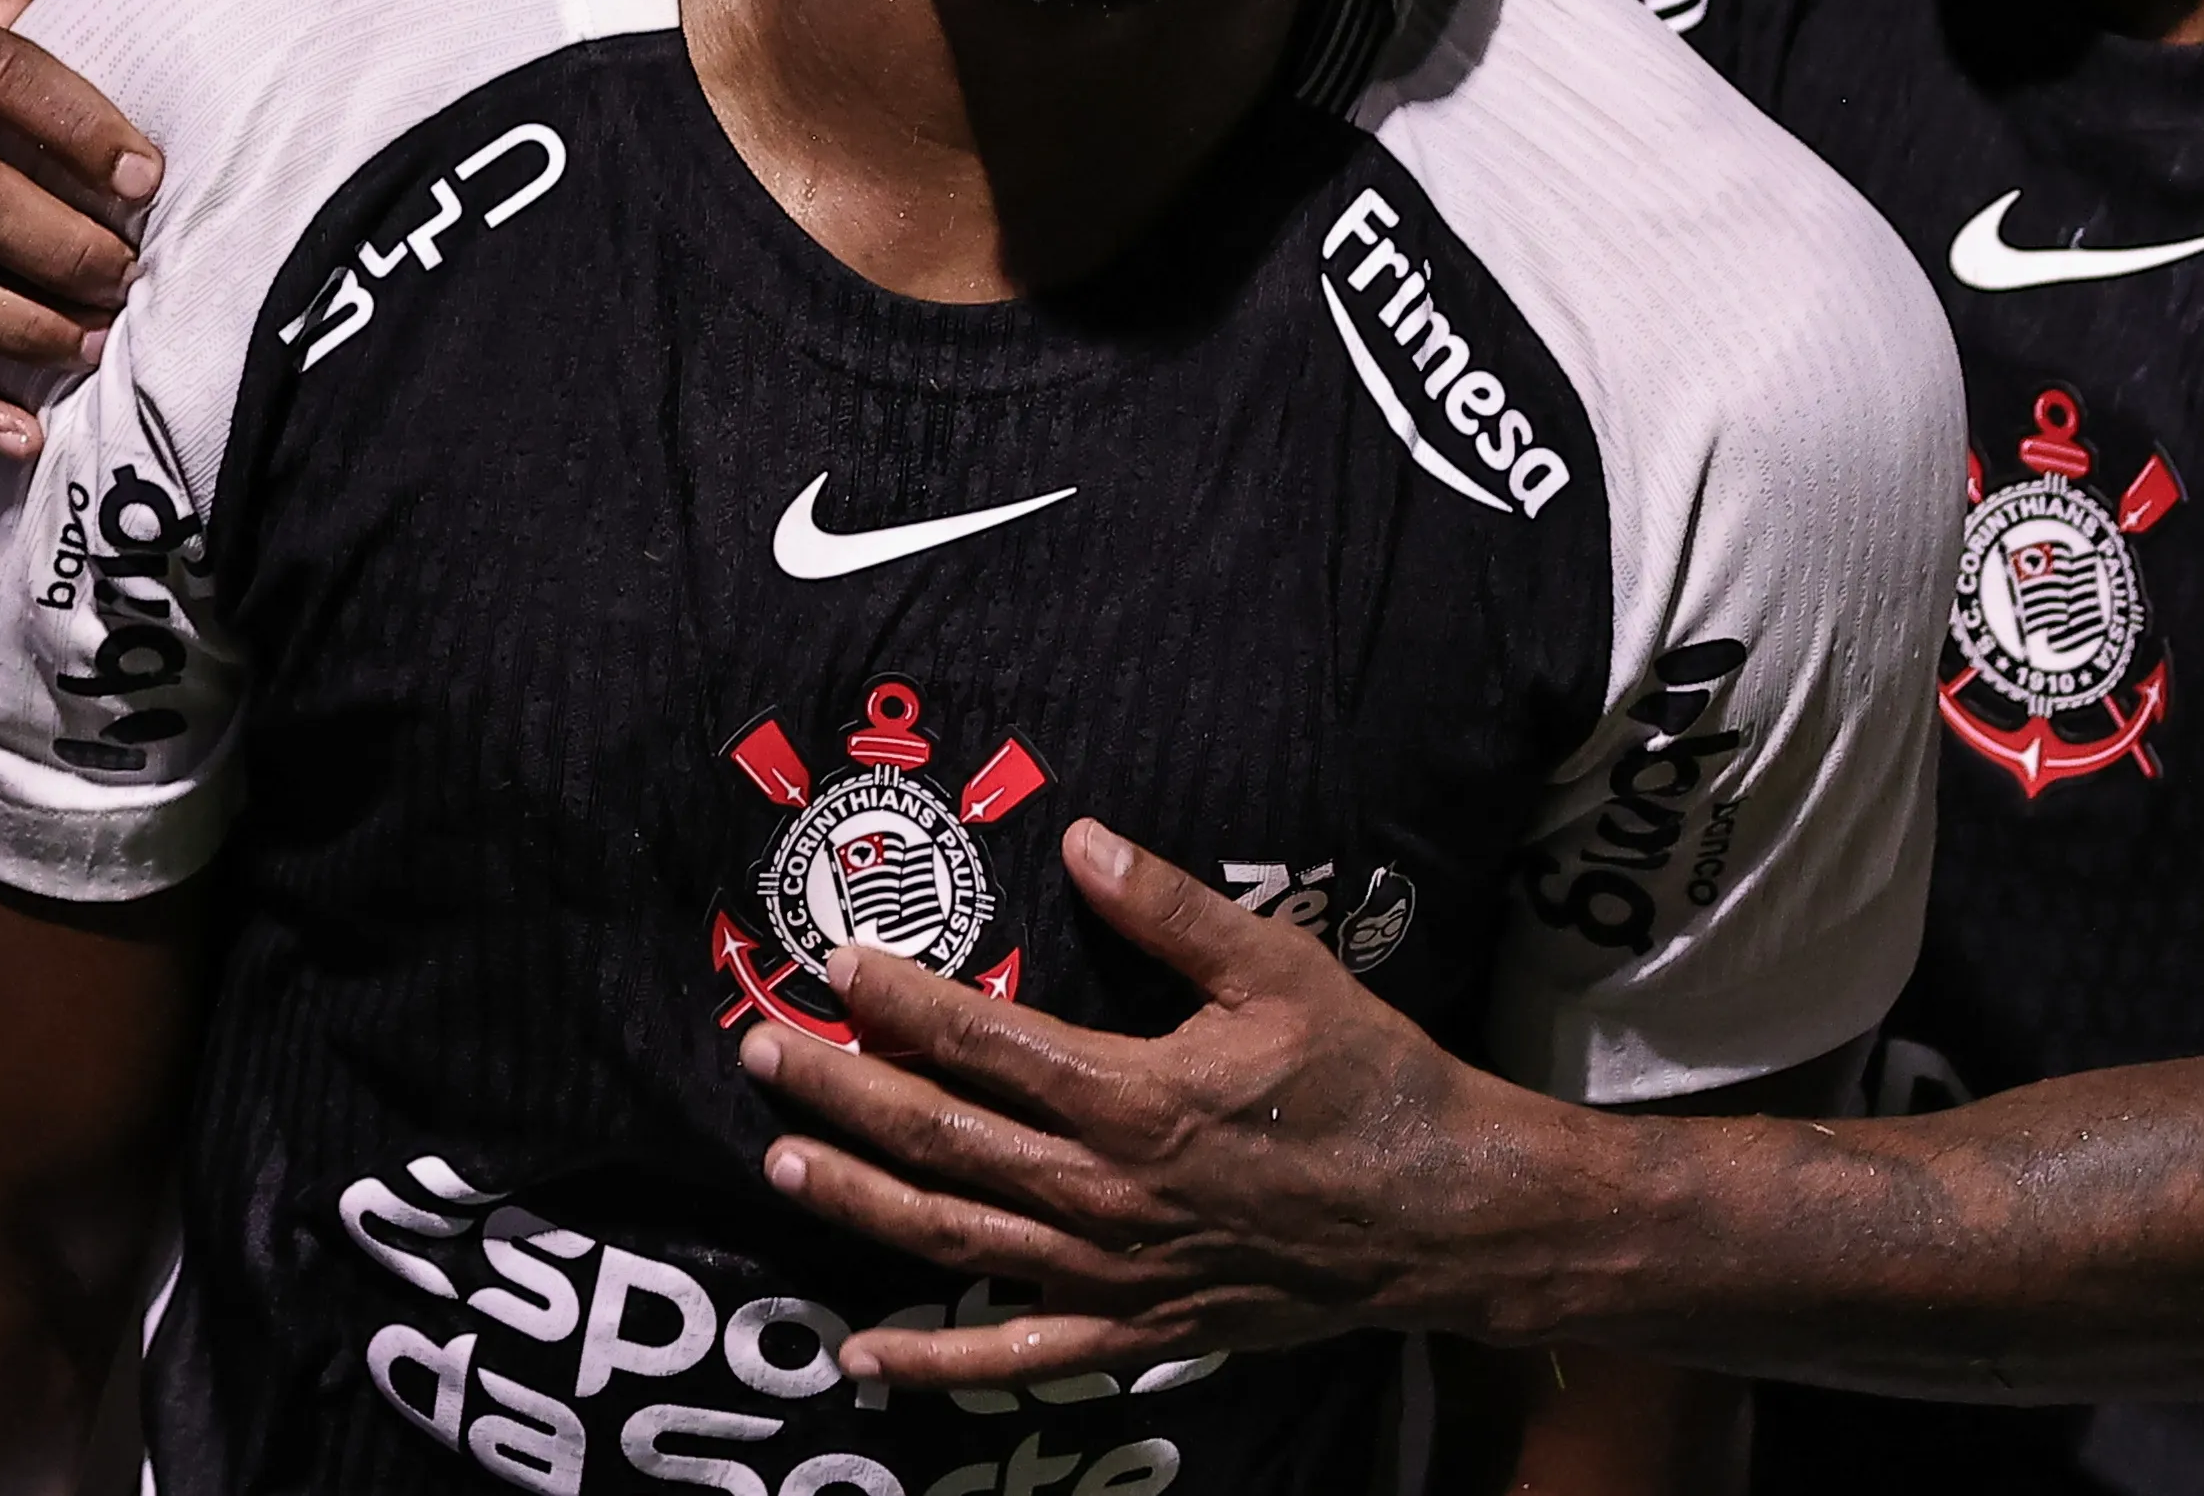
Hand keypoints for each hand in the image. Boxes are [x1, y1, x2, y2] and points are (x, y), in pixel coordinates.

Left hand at [746, 817, 1590, 1388]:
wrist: (1441, 1214)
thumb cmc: (1367, 1079)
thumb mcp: (1282, 970)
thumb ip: (1172, 910)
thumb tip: (1082, 842)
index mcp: (1138, 1098)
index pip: (986, 1047)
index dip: (901, 1006)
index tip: (835, 964)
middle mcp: (1107, 1195)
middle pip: (945, 1145)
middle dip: (842, 1097)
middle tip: (763, 1054)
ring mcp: (1114, 1275)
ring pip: (957, 1242)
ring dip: (861, 1205)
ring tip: (782, 1166)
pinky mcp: (1136, 1332)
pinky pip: (1016, 1355)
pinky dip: (932, 1362)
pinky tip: (860, 1355)